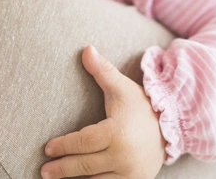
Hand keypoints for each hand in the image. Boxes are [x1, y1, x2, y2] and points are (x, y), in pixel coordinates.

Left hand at [40, 45, 165, 178]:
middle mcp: (124, 157)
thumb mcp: (121, 87)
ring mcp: (130, 173)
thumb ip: (102, 70)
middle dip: (62, 168)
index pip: (83, 142)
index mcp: (117, 133)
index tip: (47, 148)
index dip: (64, 146)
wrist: (172, 128)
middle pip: (85, 165)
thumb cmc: (140, 106)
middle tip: (43, 171)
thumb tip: (86, 48)